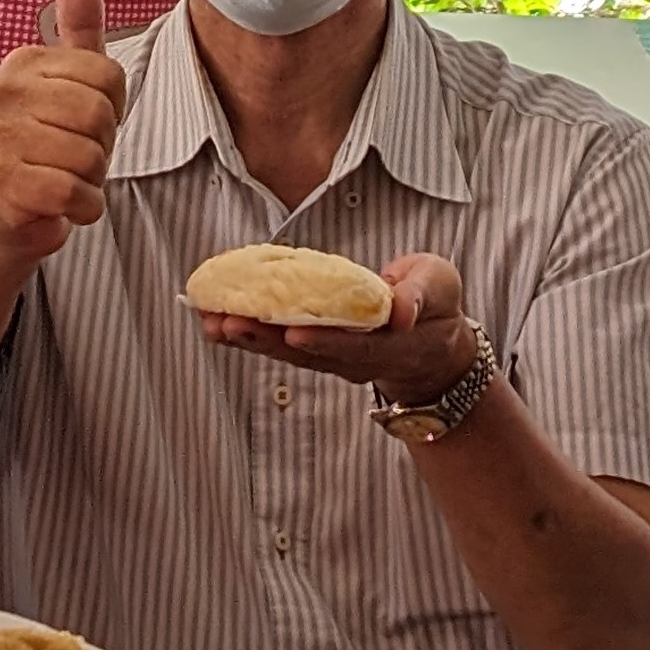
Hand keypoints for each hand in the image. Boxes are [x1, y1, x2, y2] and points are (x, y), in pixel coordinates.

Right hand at [0, 0, 126, 268]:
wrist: (9, 217)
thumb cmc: (49, 147)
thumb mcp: (70, 81)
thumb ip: (78, 22)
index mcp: (22, 62)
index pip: (109, 77)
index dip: (111, 110)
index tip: (81, 124)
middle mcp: (2, 91)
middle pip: (101, 114)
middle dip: (101, 147)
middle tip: (72, 156)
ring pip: (90, 155)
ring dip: (91, 179)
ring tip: (63, 178)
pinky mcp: (3, 183)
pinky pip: (75, 193)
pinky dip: (83, 208)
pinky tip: (61, 205)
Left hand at [201, 251, 482, 403]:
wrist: (431, 347)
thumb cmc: (435, 305)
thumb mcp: (440, 288)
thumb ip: (419, 297)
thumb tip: (398, 310)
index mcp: (389, 344)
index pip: (354, 347)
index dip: (324, 340)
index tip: (293, 332)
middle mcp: (354, 361)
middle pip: (306, 355)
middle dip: (265, 339)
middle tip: (228, 323)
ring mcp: (331, 360)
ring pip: (285, 353)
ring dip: (246, 338)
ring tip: (209, 322)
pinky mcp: (313, 350)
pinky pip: (277, 344)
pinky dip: (246, 333)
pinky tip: (212, 320)